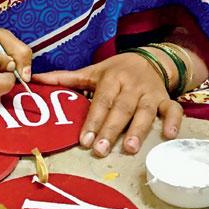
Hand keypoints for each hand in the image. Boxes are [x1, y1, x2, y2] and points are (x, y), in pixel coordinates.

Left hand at [32, 53, 182, 156]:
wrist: (149, 58)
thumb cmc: (116, 71)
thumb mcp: (92, 71)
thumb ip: (65, 79)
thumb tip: (35, 79)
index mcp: (112, 78)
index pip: (101, 101)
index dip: (92, 120)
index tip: (83, 140)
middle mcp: (132, 85)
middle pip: (121, 109)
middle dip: (110, 130)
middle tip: (100, 149)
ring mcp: (151, 93)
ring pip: (146, 111)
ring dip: (139, 129)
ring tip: (130, 148)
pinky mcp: (166, 98)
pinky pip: (173, 109)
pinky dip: (174, 121)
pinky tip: (169, 135)